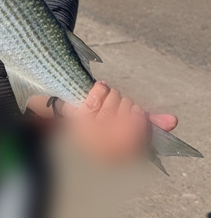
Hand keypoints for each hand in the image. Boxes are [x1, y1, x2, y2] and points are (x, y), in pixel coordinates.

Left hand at [61, 81, 177, 163]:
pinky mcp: (76, 117)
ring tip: (108, 100)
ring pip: (113, 102)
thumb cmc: (104, 123)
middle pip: (126, 113)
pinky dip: (101, 89)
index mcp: (117, 156)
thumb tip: (173, 120)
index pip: (136, 134)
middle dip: (125, 105)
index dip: (137, 119)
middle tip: (119, 106)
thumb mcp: (127, 125)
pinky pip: (96, 97)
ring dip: (113, 96)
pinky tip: (101, 89)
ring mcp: (87, 133)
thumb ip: (150, 124)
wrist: (71, 120)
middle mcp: (102, 148)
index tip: (135, 111)